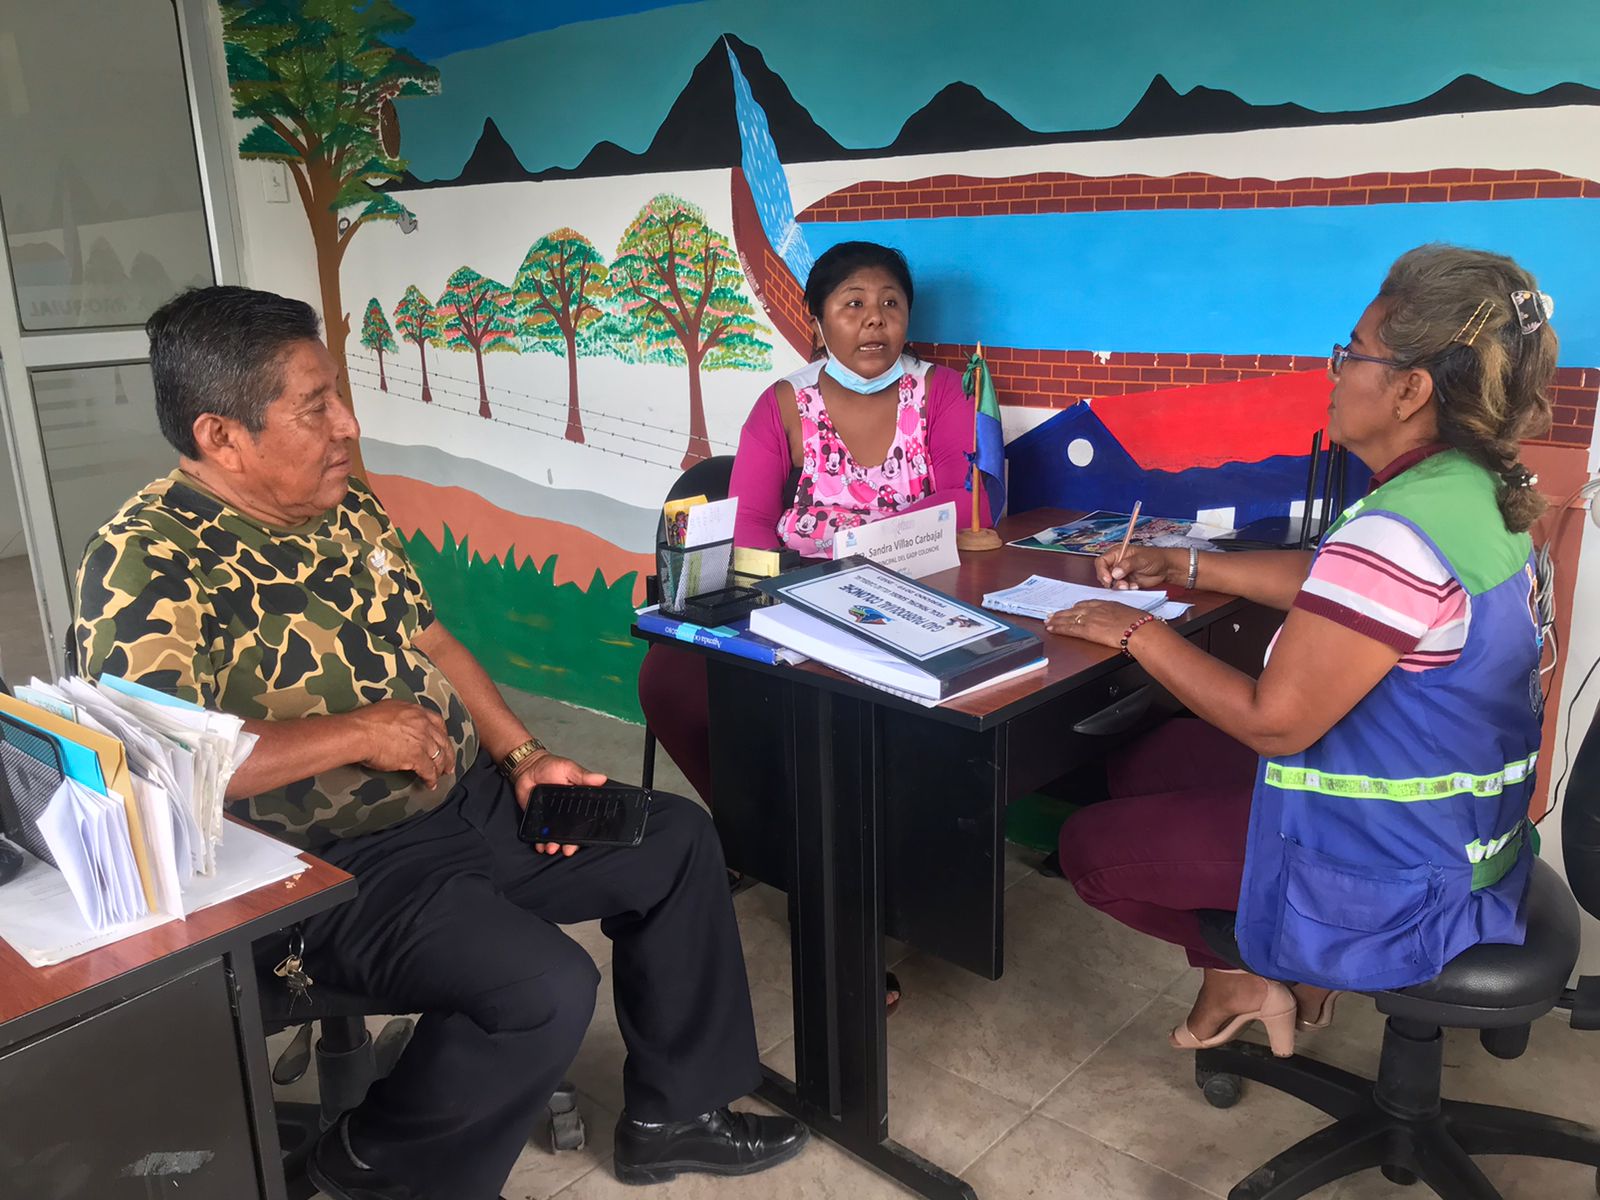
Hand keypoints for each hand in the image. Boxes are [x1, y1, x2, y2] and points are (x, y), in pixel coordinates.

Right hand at [344, 700, 451, 787]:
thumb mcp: (389, 709)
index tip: (444, 741)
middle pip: (443, 741)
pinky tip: (430, 784)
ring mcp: (422, 741)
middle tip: (449, 764)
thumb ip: (401, 715)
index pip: (438, 722)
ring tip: (441, 776)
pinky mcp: (416, 757)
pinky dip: (431, 779)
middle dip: (448, 754)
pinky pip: (429, 770)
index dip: (443, 734)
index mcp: (417, 712)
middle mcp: (423, 725)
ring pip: (439, 757)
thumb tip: (400, 722)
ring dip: (441, 768)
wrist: (359, 733)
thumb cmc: (365, 721)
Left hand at [511, 750, 607, 855]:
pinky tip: (540, 846)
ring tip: (551, 848)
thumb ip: (584, 776)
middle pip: (570, 832)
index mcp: (577, 802)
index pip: (584, 821)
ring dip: (554, 844)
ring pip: (555, 836)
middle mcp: (565, 813)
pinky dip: (539, 841)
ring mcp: (551, 817)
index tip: (583, 840)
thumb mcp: (569, 769)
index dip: (584, 832)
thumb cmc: (550, 766)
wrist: (527, 768)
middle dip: (569, 844)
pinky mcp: (538, 819)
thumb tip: (601, 778)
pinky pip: (540, 834)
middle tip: (566, 850)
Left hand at [1044, 599, 1158, 649]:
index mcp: (1106, 604)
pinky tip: (1051, 628)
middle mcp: (1096, 609)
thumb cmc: (1140, 624)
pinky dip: (1058, 628)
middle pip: (1074, 610)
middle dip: (1063, 613)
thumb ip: (1120, 616)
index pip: (1087, 604)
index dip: (1077, 607)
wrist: (1139, 629)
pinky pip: (1068, 628)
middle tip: (1052, 614)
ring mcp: (1090, 618)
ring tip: (1048, 621)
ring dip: (1057, 620)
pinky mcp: (1087, 629)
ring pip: (1068, 618)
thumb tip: (1122, 621)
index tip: (1071, 609)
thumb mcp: (1129, 614)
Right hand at [1096, 545, 1175, 590]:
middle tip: (1121, 584)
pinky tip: (1135, 586)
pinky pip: (1120, 589)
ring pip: (1111, 583)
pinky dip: (1126, 589)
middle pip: (1103, 574)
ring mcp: (1121, 574)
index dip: (1102, 571)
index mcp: (1117, 553)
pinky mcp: (1126, 582)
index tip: (1108, 579)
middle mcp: (1116, 563)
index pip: (1101, 562)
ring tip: (1129, 585)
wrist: (1166, 568)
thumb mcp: (1140, 559)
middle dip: (1110, 581)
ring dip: (1119, 586)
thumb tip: (1115, 573)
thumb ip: (1127, 565)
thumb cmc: (1154, 557)